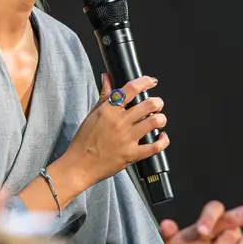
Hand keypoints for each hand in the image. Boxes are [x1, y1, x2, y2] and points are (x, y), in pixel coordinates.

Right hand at [51, 74, 168, 196]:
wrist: (79, 166)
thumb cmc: (83, 141)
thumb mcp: (92, 114)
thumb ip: (104, 95)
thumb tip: (107, 77)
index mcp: (109, 110)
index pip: (131, 89)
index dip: (145, 82)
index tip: (151, 82)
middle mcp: (120, 122)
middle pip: (148, 104)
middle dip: (157, 102)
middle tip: (157, 104)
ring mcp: (127, 139)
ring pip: (154, 122)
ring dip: (161, 119)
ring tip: (159, 120)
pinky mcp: (132, 154)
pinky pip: (155, 147)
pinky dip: (163, 141)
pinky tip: (161, 137)